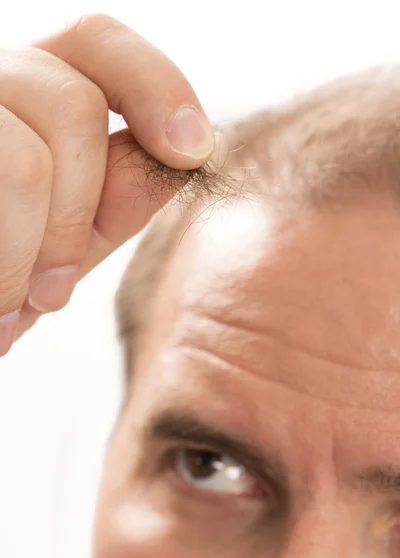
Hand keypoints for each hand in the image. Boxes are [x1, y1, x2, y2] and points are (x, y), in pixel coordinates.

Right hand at [0, 13, 214, 356]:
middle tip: (54, 295)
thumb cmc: (3, 273)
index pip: (98, 41)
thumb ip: (120, 195)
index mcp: (30, 90)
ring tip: (13, 305)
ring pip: (27, 163)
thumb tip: (185, 154)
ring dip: (33, 252)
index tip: (193, 151)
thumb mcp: (70, 238)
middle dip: (78, 216)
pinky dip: (4, 264)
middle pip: (74, 106)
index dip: (159, 86)